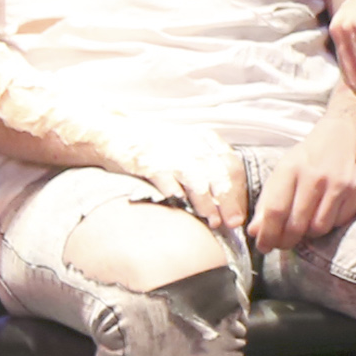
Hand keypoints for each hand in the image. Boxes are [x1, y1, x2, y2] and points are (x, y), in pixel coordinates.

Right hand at [126, 132, 248, 233]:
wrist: (116, 134)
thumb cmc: (157, 147)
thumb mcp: (187, 148)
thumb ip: (207, 168)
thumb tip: (227, 203)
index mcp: (205, 139)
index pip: (232, 166)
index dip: (238, 192)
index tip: (240, 213)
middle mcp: (192, 143)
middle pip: (219, 173)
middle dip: (229, 200)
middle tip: (233, 222)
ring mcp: (170, 152)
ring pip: (196, 179)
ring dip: (207, 203)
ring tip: (212, 221)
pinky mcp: (148, 162)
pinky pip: (166, 180)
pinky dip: (176, 195)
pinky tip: (182, 208)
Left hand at [249, 100, 355, 252]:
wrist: (345, 133)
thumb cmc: (309, 156)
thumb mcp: (283, 171)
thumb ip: (268, 202)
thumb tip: (255, 232)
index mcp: (291, 169)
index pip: (275, 211)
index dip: (267, 234)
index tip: (263, 246)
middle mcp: (315, 176)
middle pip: (297, 225)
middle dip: (286, 240)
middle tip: (283, 243)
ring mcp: (339, 184)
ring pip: (319, 228)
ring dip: (309, 233)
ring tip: (306, 224)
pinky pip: (339, 222)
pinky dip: (329, 223)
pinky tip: (325, 212)